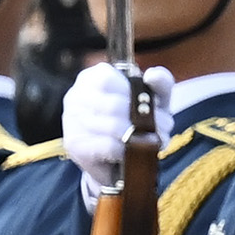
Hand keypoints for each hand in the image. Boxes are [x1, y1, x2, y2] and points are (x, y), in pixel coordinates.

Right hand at [62, 57, 157, 200]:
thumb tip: (152, 75)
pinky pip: (108, 146)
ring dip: (139, 134)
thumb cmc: (136, 118)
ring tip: (152, 139)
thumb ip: (160, 82)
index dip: (132, 92)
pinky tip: (132, 151)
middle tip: (163, 126)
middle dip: (143, 117)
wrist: (115, 158)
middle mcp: (75, 97)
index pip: (107, 79)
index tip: (151, 104)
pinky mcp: (74, 145)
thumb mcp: (153, 97)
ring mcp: (70, 122)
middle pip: (112, 105)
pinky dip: (126, 149)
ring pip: (112, 126)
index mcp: (91, 78)